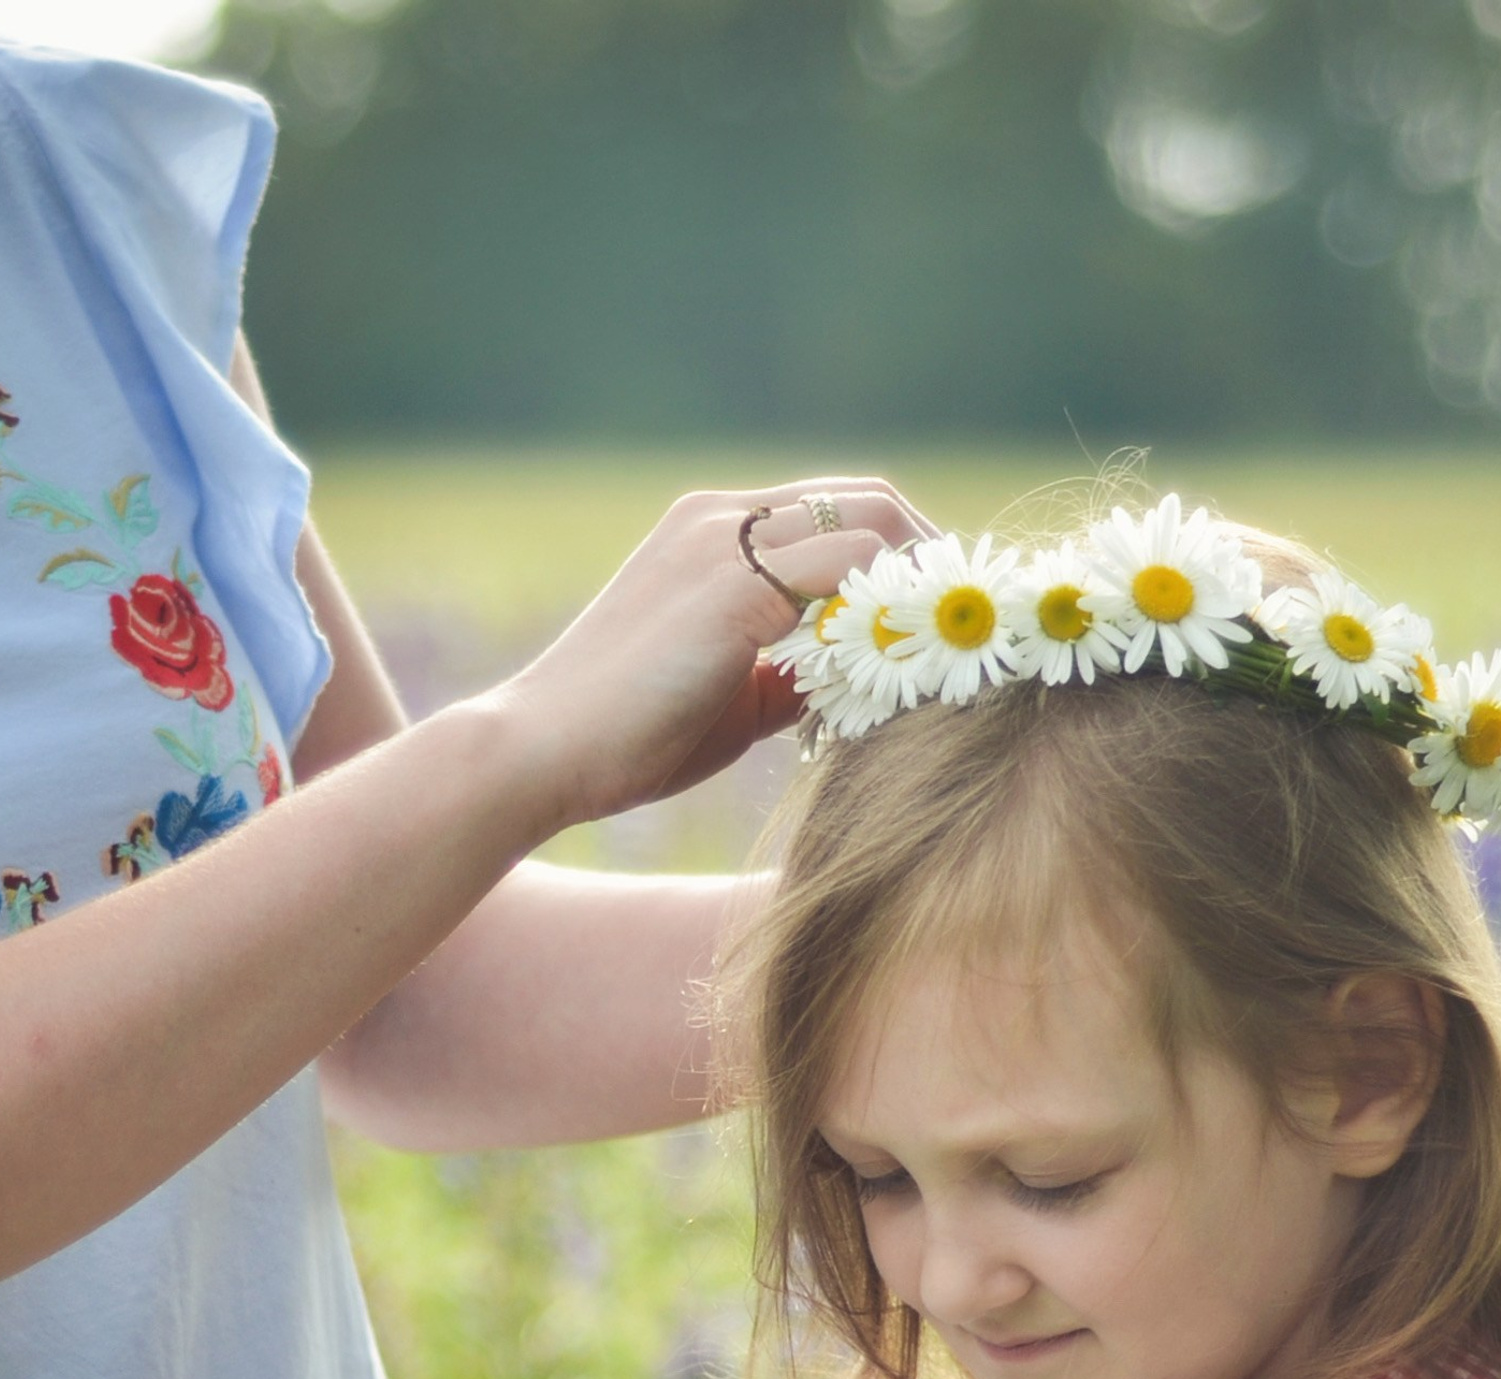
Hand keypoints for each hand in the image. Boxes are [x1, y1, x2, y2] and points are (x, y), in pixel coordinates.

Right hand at [484, 478, 933, 830]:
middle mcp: (719, 518)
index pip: (832, 513)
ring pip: (873, 522)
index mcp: (706, 534)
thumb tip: (862, 679)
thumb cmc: (619, 742)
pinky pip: (857, 569)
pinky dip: (893, 609)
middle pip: (866, 500)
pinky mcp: (737, 586)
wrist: (537, 755)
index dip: (897, 557)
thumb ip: (793, 670)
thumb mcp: (726, 697)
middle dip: (928, 557)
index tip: (932, 616)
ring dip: (920, 582)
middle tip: (963, 625)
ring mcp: (727, 544)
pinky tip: (903, 662)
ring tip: (943, 645)